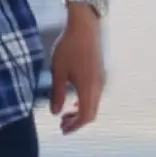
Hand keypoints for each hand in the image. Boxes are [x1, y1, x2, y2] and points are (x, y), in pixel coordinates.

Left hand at [50, 5, 104, 133]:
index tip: (62, 130)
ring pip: (93, 104)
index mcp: (88, 88)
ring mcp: (100, 79)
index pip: (85, 116)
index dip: (74, 126)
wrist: (84, 26)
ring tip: (65, 114)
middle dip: (77, 122)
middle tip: (62, 125)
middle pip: (91, 113)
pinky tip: (73, 99)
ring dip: (80, 112)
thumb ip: (57, 93)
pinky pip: (94, 95)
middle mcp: (98, 86)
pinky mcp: (99, 73)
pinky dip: (84, 102)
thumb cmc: (68, 47)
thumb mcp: (58, 71)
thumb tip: (55, 113)